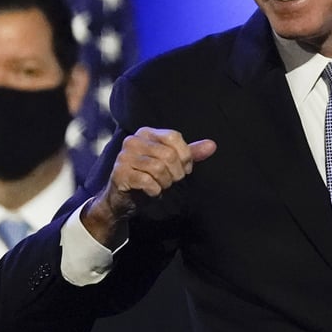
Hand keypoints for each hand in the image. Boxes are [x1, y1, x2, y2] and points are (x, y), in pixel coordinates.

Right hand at [82, 127, 216, 244]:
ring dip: (165, 182)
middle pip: (168, 154)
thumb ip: (190, 154)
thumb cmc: (149, 177)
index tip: (184, 169)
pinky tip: (152, 191)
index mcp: (146, 133)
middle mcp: (133, 141)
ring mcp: (124, 157)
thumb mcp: (171, 164)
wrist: (123, 199)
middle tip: (172, 181)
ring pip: (158, 168)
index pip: (173, 137)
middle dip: (176, 173)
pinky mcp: (119, 174)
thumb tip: (212, 145)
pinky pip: (147, 181)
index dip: (185, 156)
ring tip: (161, 186)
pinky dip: (155, 190)